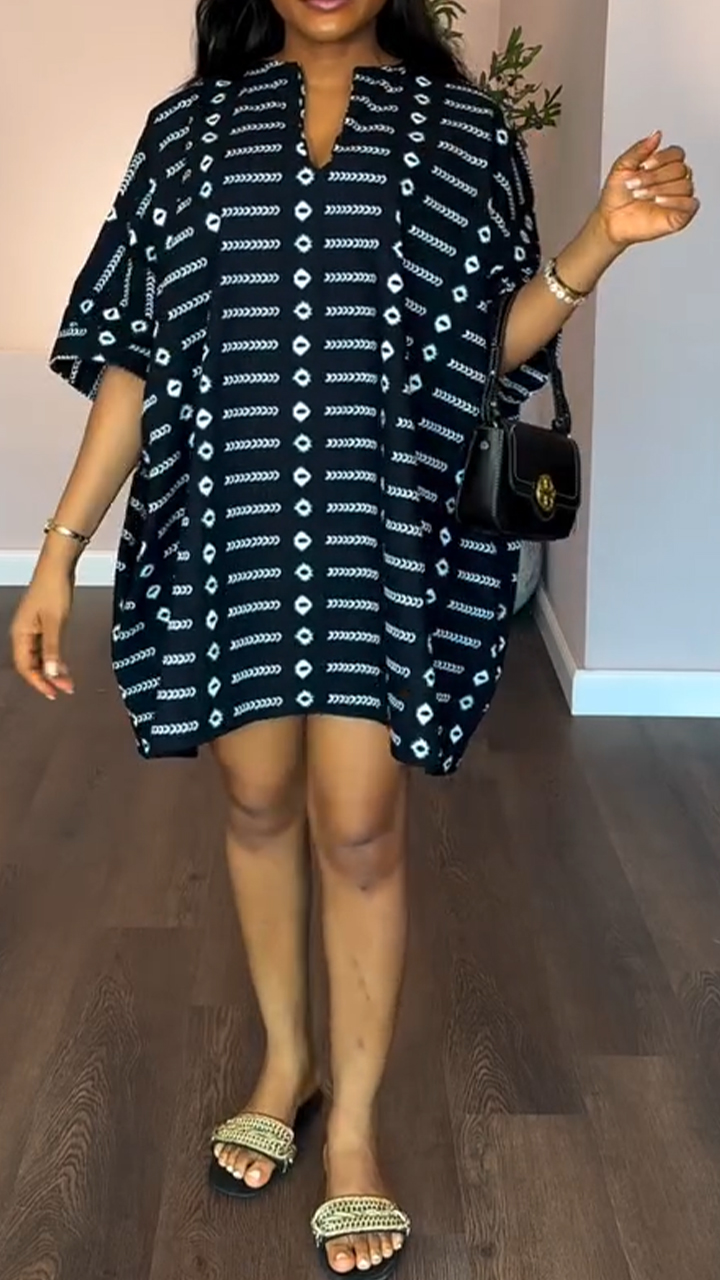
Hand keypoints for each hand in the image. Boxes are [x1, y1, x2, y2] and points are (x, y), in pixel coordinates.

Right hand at [10, 563, 74, 699]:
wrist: (57, 566)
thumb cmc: (54, 591)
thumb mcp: (55, 623)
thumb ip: (53, 649)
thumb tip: (51, 675)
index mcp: (20, 634)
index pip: (25, 667)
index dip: (38, 682)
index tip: (54, 693)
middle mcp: (22, 634)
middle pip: (31, 664)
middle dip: (47, 678)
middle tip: (66, 689)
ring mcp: (32, 629)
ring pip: (39, 657)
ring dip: (52, 670)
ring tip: (68, 682)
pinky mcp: (42, 624)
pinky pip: (45, 647)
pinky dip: (54, 658)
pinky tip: (64, 665)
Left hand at [597, 132, 699, 247]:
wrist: (610, 221)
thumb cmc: (615, 197)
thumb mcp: (622, 166)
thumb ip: (640, 148)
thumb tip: (657, 134)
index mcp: (663, 167)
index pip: (677, 153)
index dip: (661, 158)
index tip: (644, 166)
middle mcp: (673, 181)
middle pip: (680, 168)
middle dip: (655, 176)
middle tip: (636, 185)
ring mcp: (678, 198)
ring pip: (685, 185)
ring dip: (660, 189)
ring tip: (641, 196)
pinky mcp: (680, 215)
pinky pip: (691, 203)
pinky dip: (675, 201)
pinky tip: (658, 202)